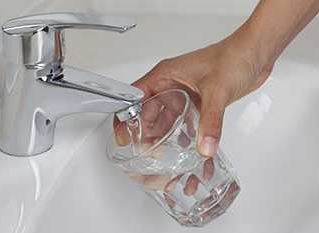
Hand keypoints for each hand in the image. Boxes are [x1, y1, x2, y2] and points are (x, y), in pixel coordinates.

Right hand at [131, 31, 272, 155]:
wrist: (256, 53)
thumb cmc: (234, 55)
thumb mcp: (217, 90)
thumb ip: (210, 121)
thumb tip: (204, 147)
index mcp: (166, 76)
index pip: (135, 97)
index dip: (126, 117)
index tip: (125, 137)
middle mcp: (171, 86)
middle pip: (148, 113)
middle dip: (146, 134)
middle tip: (147, 153)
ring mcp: (184, 95)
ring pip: (166, 120)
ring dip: (164, 138)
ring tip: (163, 156)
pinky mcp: (197, 103)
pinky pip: (184, 123)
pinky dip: (183, 136)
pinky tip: (186, 149)